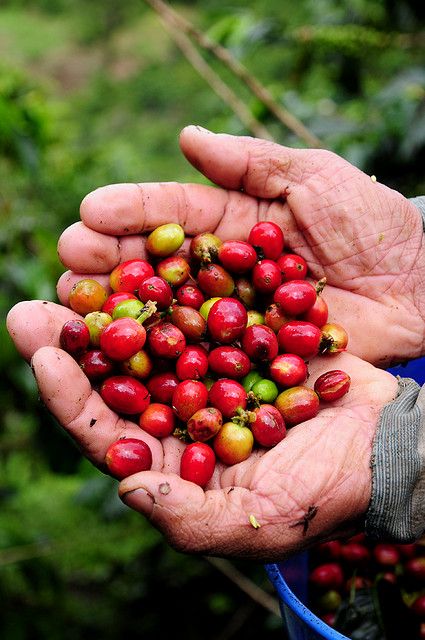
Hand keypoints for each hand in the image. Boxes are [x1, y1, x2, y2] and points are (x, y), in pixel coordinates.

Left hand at [5, 300, 397, 559]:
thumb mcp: (260, 519)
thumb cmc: (325, 488)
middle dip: (71, 344)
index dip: (69, 397)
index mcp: (171, 462)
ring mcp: (204, 371)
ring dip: (110, 309)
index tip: (43, 354)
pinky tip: (144, 258)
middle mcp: (178, 414)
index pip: (104, 434)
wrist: (382, 440)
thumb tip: (126, 489)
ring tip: (75, 270)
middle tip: (31, 309)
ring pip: (144, 339)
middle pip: (112, 380)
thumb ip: (190, 518)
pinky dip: (166, 285)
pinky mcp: (233, 337)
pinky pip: (192, 309)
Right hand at [54, 126, 424, 366]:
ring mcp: (233, 321)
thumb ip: (253, 161)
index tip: (88, 214)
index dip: (131, 213)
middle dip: (111, 264)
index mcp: (234, 225)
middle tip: (67, 263)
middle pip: (158, 267)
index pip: (172, 216)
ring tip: (77, 309)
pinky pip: (203, 362)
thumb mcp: (317, 176)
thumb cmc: (375, 224)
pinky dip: (166, 362)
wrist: (424, 285)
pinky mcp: (250, 362)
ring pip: (169, 315)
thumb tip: (187, 137)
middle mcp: (224, 275)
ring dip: (124, 314)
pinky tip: (128, 362)